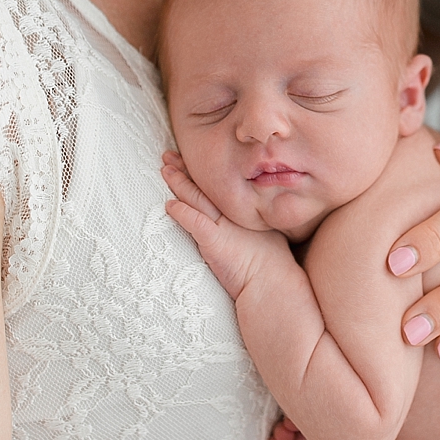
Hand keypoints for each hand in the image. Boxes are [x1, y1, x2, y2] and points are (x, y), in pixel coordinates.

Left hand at [163, 152, 288, 299]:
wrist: (273, 285)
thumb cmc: (274, 266)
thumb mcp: (269, 236)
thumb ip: (256, 226)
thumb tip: (253, 221)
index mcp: (245, 211)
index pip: (219, 186)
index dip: (203, 173)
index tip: (189, 160)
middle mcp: (233, 214)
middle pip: (205, 186)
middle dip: (185, 169)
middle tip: (169, 155)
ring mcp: (224, 226)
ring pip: (197, 198)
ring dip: (179, 183)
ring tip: (165, 169)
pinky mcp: (214, 242)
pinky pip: (194, 222)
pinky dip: (181, 212)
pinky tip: (169, 205)